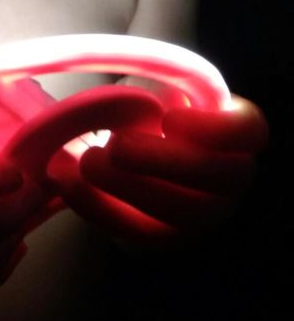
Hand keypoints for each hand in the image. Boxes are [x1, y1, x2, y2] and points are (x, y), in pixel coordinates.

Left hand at [49, 94, 268, 247]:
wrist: (132, 145)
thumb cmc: (150, 106)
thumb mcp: (155, 84)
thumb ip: (155, 85)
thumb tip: (141, 102)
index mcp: (235, 132)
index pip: (248, 132)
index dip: (216, 129)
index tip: (171, 117)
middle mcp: (228, 178)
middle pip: (215, 178)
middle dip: (163, 162)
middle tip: (115, 144)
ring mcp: (202, 213)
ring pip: (179, 213)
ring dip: (128, 189)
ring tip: (86, 162)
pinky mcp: (166, 236)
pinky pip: (140, 235)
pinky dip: (102, 211)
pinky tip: (71, 185)